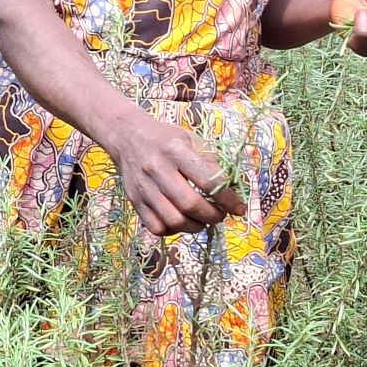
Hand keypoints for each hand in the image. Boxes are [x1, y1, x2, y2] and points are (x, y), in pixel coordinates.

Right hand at [107, 111, 246, 236]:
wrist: (128, 135)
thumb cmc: (166, 138)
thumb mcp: (191, 140)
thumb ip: (210, 162)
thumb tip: (232, 188)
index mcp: (175, 151)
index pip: (207, 181)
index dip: (228, 199)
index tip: (239, 208)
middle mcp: (157, 169)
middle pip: (190, 205)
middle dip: (212, 216)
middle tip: (220, 215)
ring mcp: (144, 188)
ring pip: (173, 221)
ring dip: (195, 227)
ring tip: (203, 221)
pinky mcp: (134, 201)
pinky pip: (156, 227)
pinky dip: (173, 231)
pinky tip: (181, 221)